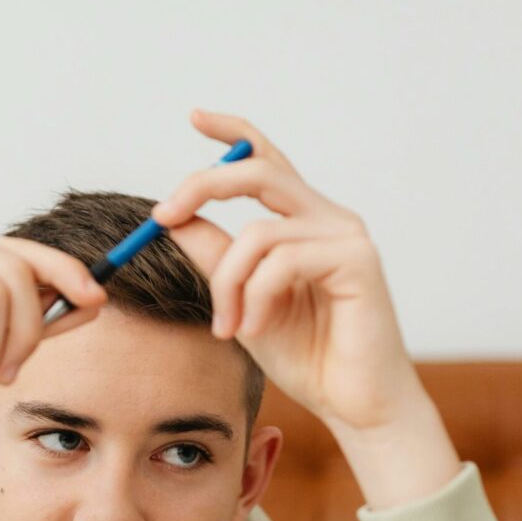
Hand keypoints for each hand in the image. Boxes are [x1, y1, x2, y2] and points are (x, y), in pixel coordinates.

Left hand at [153, 109, 425, 435]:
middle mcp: (327, 217)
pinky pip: (281, 261)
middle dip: (200, 186)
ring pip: (257, 232)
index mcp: (303, 221)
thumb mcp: (242, 301)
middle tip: (162, 218)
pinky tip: (255, 329)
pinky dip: (256, 298)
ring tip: (228, 327)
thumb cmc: (308, 356)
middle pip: (256, 170)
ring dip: (227, 283)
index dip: (232, 132)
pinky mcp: (359, 260)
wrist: (356, 404)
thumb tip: (174, 220)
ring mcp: (346, 235)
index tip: (194, 116)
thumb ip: (215, 258)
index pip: (266, 159)